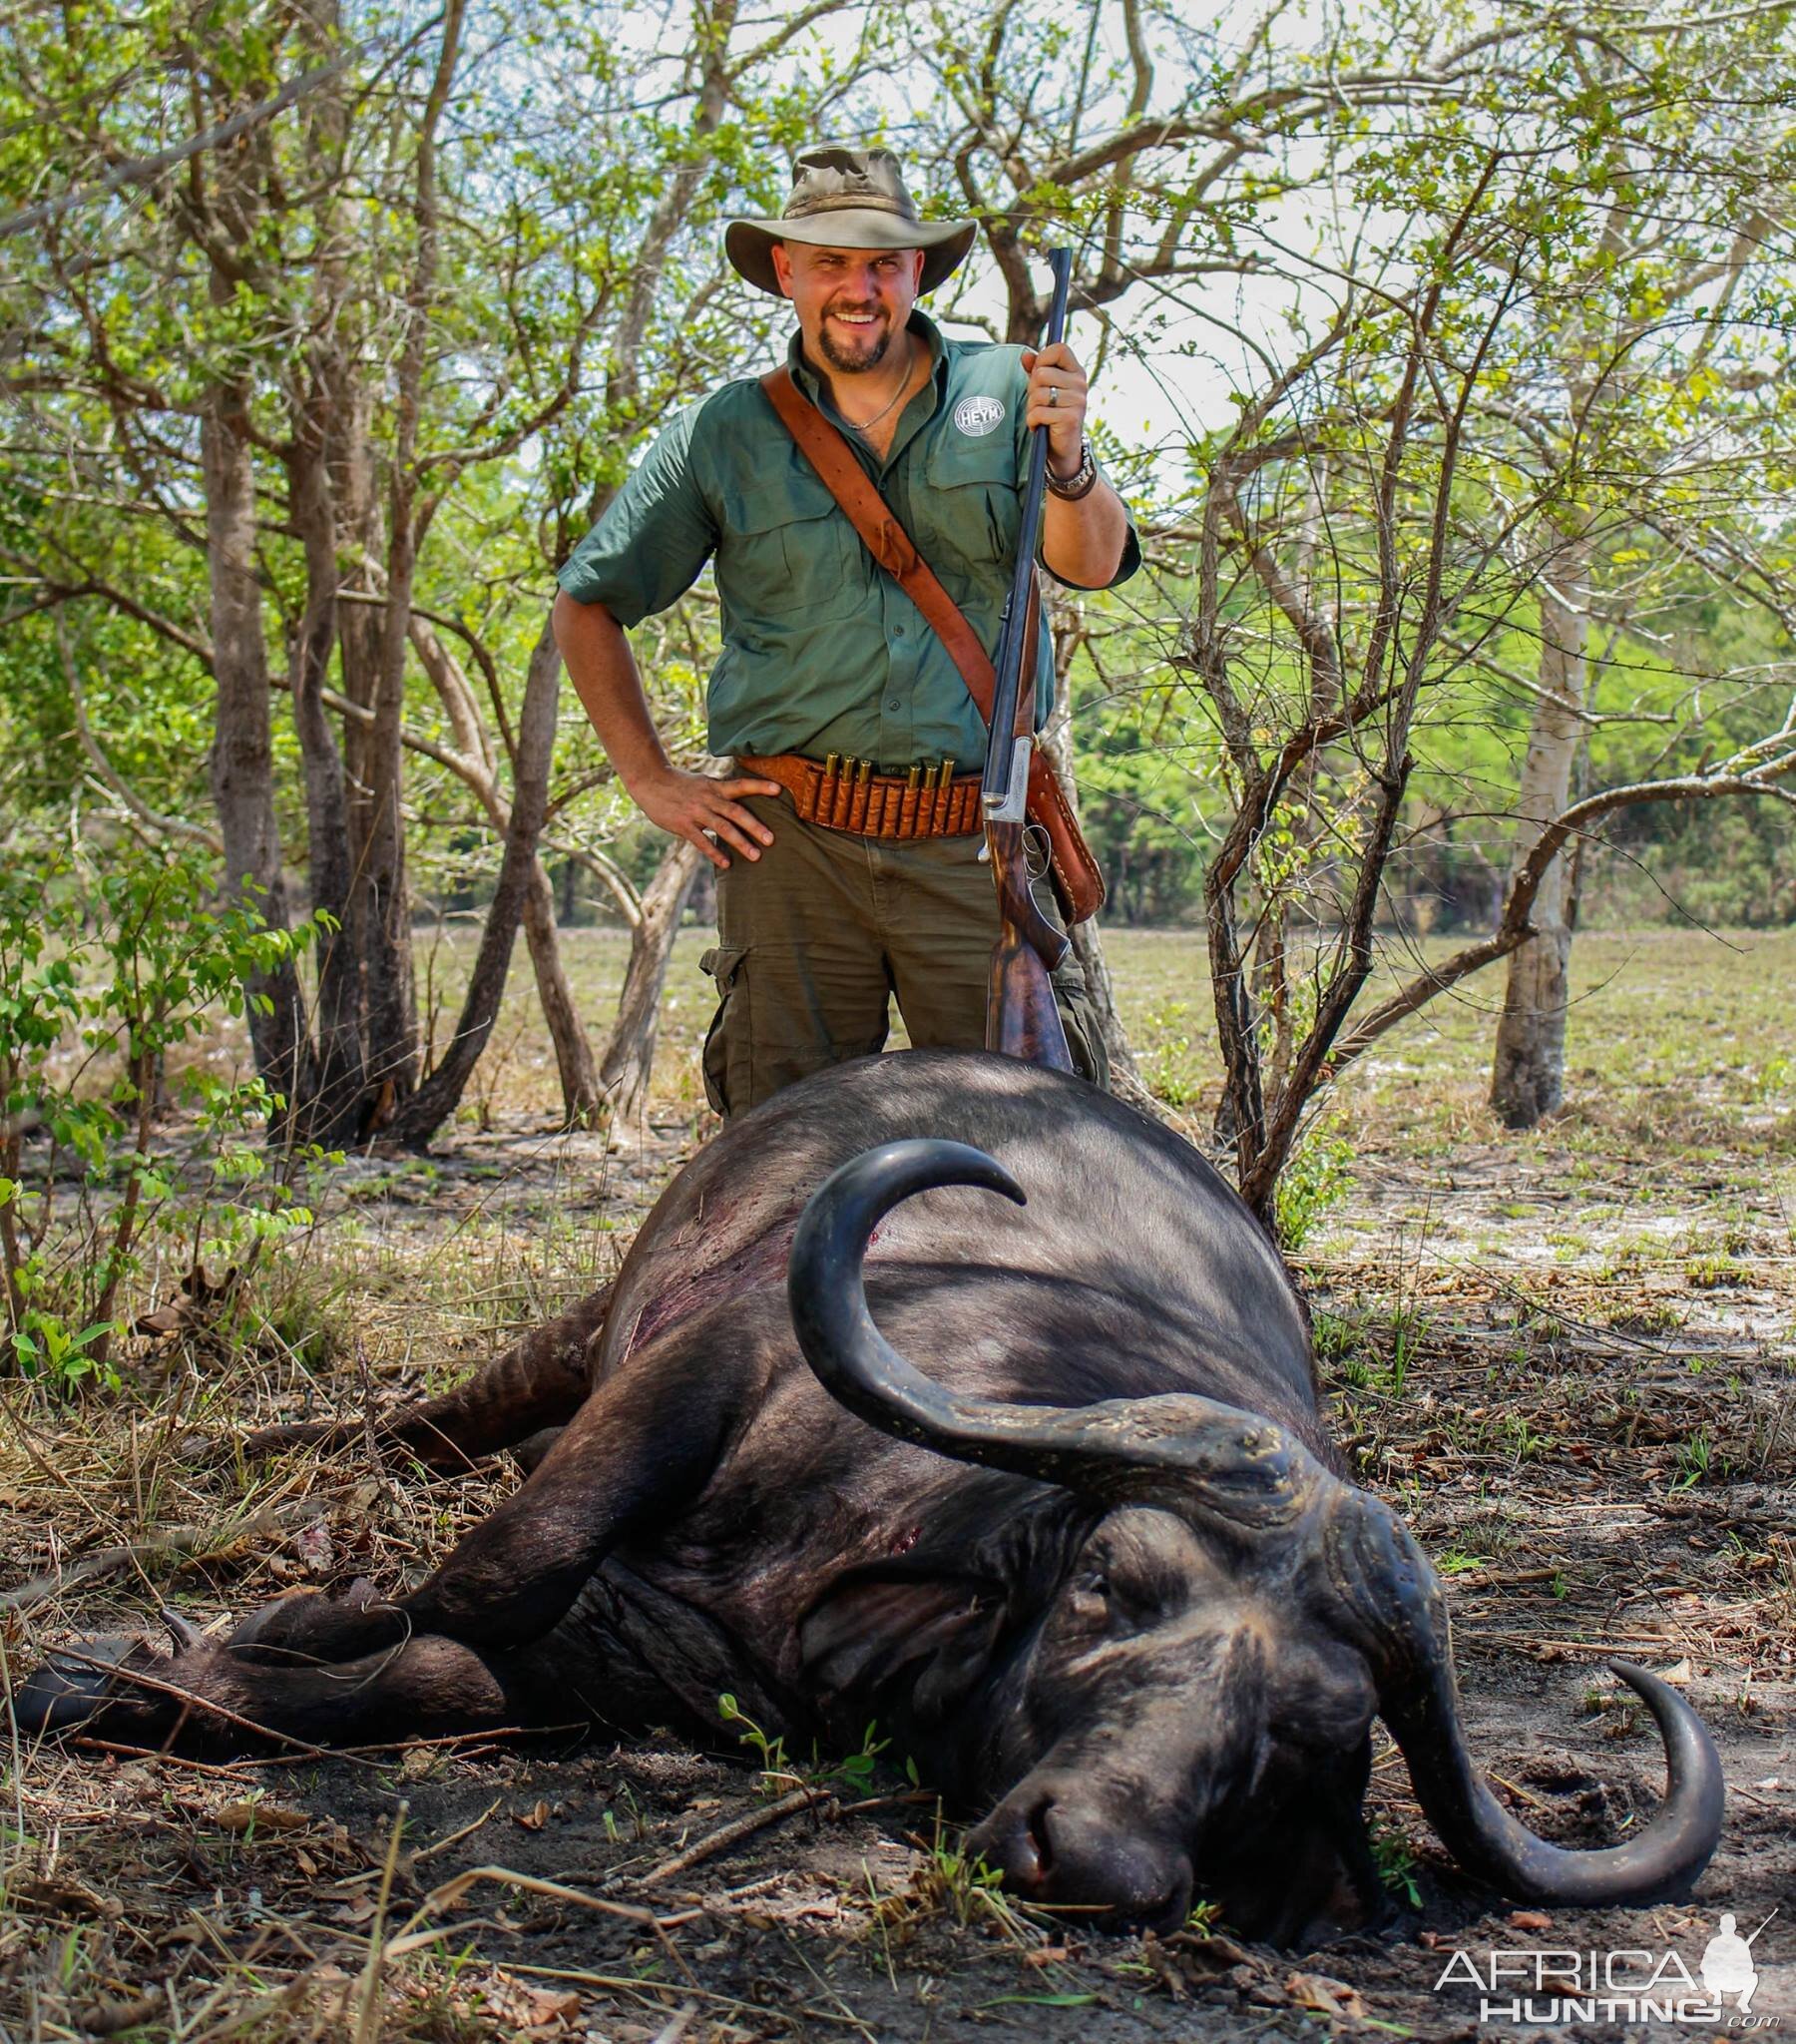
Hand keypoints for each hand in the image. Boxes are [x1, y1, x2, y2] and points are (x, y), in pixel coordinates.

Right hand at [632, 765, 782, 868]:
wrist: (650, 781)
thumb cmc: (679, 784)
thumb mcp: (702, 782)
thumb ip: (719, 791)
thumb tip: (739, 798)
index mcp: (715, 787)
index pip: (741, 785)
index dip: (760, 786)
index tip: (778, 790)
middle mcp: (708, 799)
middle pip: (736, 812)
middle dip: (755, 826)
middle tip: (771, 839)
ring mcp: (696, 812)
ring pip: (722, 828)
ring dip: (740, 842)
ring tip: (756, 856)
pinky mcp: (683, 825)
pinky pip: (702, 841)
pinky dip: (714, 853)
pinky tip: (726, 864)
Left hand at [1021, 342, 1088, 478]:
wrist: (1063, 448)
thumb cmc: (1052, 413)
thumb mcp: (1044, 388)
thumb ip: (1036, 370)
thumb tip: (1025, 356)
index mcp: (1076, 372)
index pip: (1060, 349)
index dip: (1043, 358)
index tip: (1039, 373)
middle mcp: (1080, 384)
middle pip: (1041, 373)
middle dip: (1031, 389)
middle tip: (1037, 402)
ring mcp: (1077, 401)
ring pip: (1038, 394)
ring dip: (1031, 407)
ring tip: (1039, 415)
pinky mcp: (1070, 418)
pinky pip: (1039, 412)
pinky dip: (1032, 421)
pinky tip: (1039, 426)